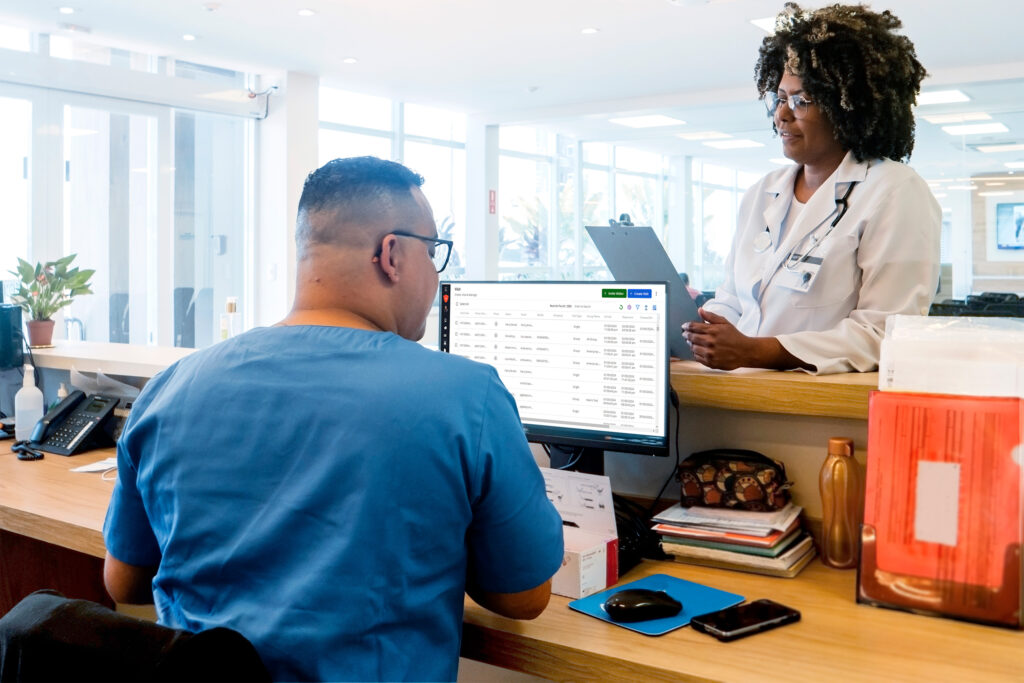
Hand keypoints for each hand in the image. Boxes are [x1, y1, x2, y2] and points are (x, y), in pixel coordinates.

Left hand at [682, 308, 810, 370]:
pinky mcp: (711, 363)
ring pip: (692, 348)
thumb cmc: (735, 336)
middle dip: (686, 335)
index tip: (684, 326)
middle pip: (691, 337)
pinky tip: (699, 350)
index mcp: (713, 331)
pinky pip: (697, 357)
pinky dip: (696, 353)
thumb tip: (700, 310)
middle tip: (685, 334)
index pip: (693, 327)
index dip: (686, 326)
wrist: (745, 352)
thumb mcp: (725, 323)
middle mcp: (710, 342)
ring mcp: (710, 353)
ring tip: (693, 342)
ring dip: (691, 344)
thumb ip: (711, 317)